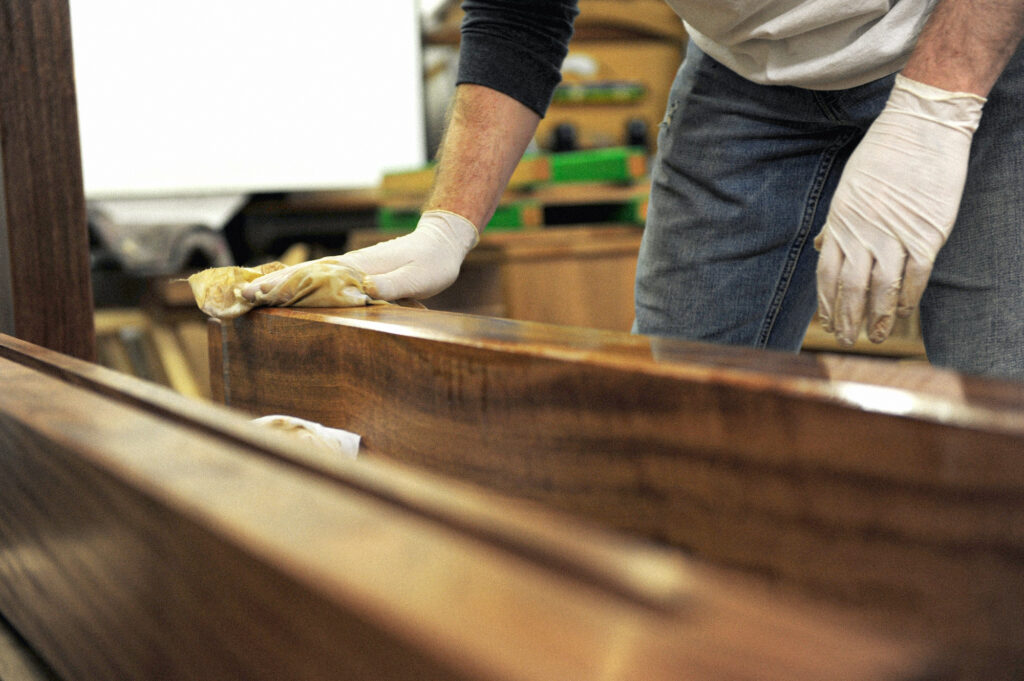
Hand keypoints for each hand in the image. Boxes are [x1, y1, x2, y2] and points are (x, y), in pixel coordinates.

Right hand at [242, 210, 477, 304]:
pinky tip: (288, 291)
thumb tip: (361, 290)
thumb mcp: (418, 277)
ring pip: (308, 275)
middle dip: (272, 285)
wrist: (442, 242)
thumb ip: (391, 284)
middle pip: (303, 274)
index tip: (258, 293)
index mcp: (358, 266)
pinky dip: (300, 283)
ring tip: (252, 294)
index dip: (285, 286)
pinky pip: (322, 279)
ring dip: (281, 284)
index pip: (313, 277)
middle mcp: (348, 264)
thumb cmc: (433, 263)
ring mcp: (350, 267)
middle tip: (241, 297)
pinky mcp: (356, 272)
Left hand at [815, 75, 984, 345]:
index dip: (826, 303)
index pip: (827, 275)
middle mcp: (863, 233)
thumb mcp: (848, 188)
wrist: (921, 128)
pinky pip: (915, 276)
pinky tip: (904, 312)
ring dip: (877, 318)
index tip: (827, 323)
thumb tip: (821, 247)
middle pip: (850, 289)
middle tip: (846, 340)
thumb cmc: (883, 155)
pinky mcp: (927, 234)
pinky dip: (908, 297)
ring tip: (874, 337)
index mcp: (840, 223)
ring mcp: (894, 235)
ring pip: (881, 289)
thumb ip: (836, 223)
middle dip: (846, 319)